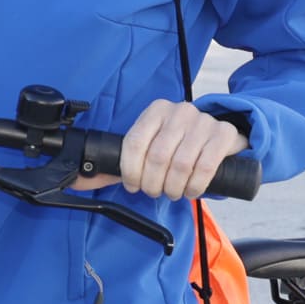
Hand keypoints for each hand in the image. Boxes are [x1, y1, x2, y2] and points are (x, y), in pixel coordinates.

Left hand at [76, 96, 245, 201]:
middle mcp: (179, 111)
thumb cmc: (179, 146)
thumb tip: (80, 179)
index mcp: (156, 110)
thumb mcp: (151, 146)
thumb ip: (123, 161)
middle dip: (153, 184)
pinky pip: (205, 166)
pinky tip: (191, 191)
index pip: (134, 143)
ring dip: (174, 188)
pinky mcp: (223, 133)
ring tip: (173, 193)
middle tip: (156, 193)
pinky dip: (195, 185)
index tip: (133, 187)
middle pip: (157, 157)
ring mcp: (203, 121)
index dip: (131, 172)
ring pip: (180, 164)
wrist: (221, 136)